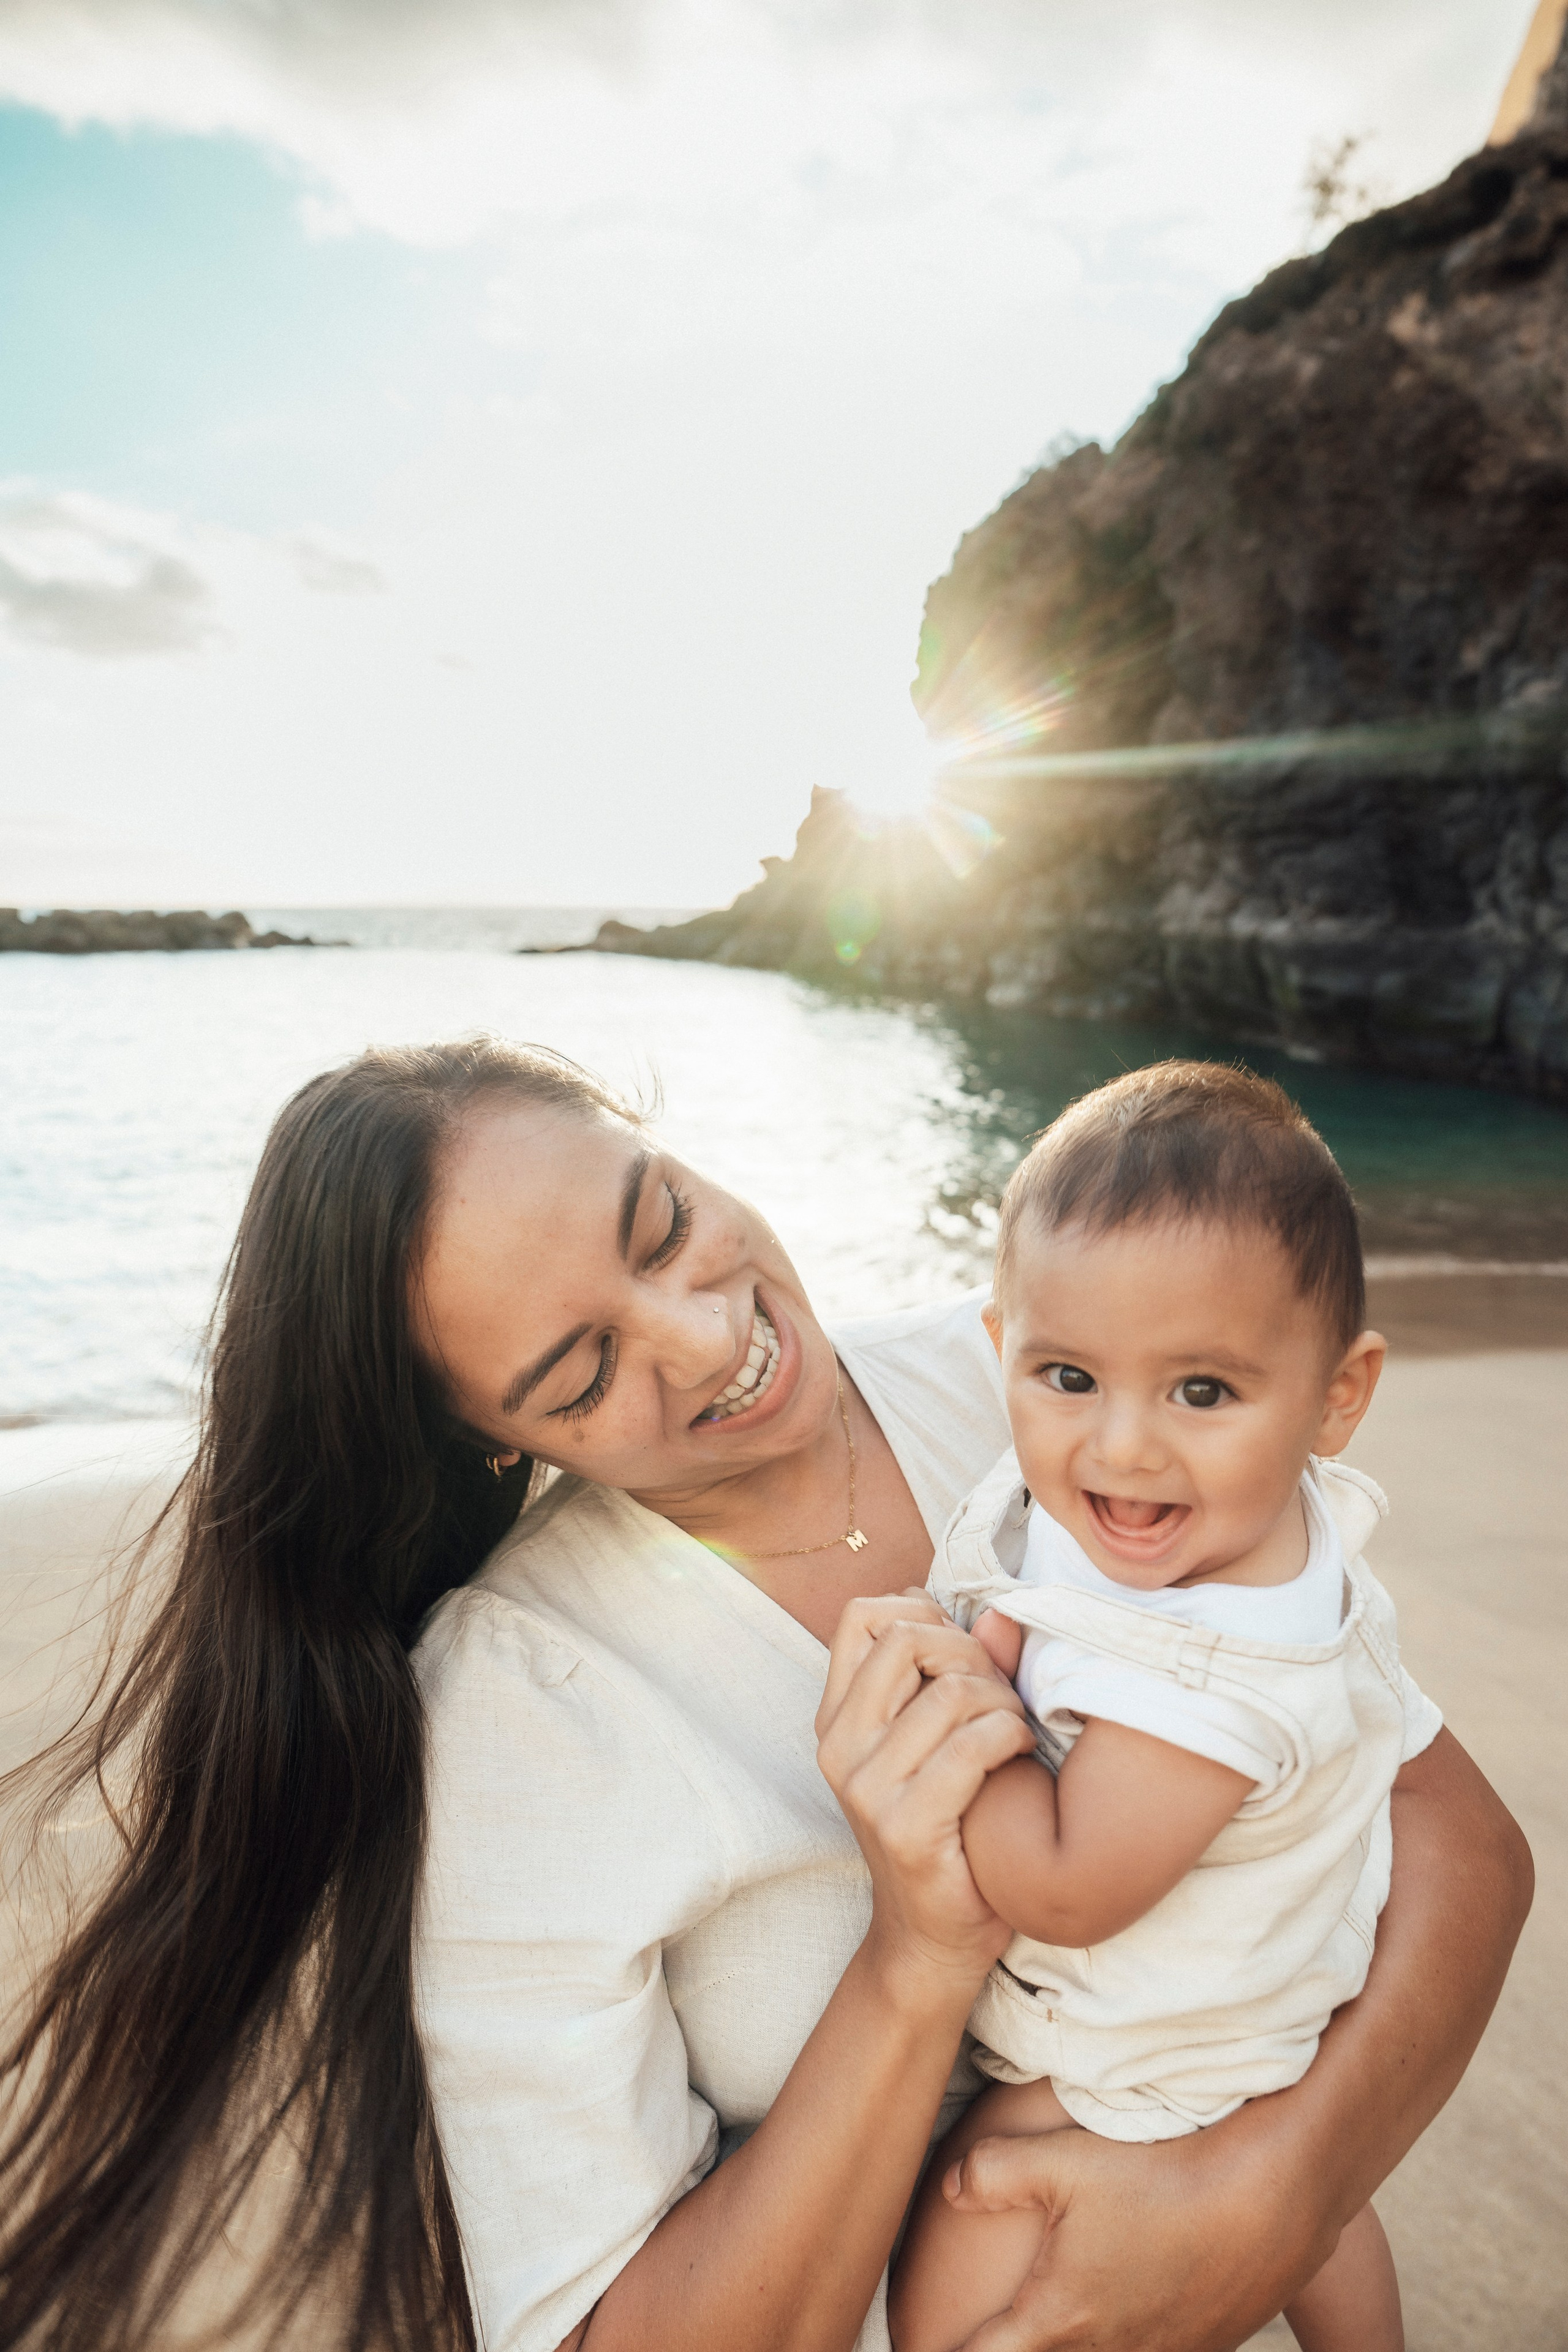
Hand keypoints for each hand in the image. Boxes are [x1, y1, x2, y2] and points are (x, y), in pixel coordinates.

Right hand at [817, 1591, 1034, 2003]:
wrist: (932, 1939)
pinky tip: (1019, 1756)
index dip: (924, 1614)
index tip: (962, 1653)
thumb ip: (949, 1675)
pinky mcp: (905, 1828)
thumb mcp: (930, 1742)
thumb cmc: (947, 1828)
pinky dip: (1010, 1738)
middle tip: (1000, 1693)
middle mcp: (839, 1747)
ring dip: (1002, 1701)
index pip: (862, 1616)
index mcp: (837, 1719)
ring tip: (1014, 1729)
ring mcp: (866, 1789)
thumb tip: (998, 1613)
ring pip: (950, 1691)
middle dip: (970, 1652)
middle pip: (907, 1637)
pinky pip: (972, 1746)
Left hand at [942, 2115, 1331, 2350]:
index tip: (921, 2348)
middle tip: (984, 2335)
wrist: (1268, 2204)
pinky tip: (1125, 2304)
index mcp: (1057, 2323)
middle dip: (1007, 2349)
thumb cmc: (1162, 2181)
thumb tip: (948, 2187)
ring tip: (1063, 2315)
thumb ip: (992, 2172)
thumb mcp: (1064, 2162)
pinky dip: (1121, 2339)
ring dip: (1069, 2342)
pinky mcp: (1197, 2350)